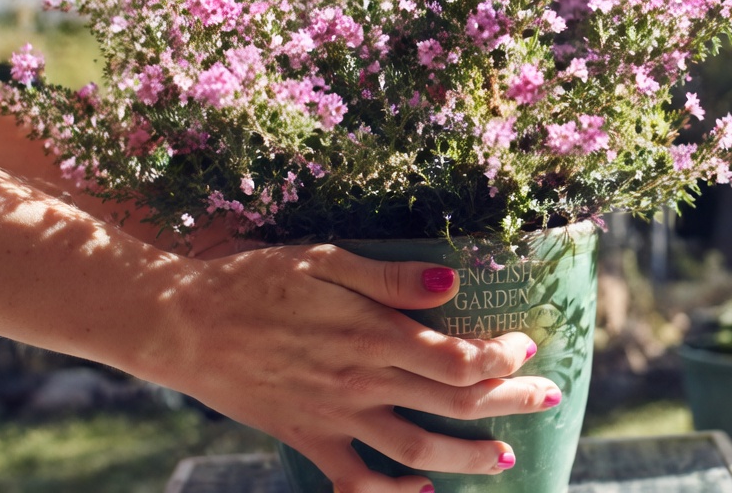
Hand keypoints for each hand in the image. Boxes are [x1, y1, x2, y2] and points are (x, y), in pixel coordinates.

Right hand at [142, 244, 558, 492]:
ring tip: (506, 459)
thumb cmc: (254, 281)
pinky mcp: (306, 437)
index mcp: (371, 333)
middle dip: (510, 402)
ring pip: (416, 448)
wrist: (182, 324)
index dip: (501, 357)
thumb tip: (453, 283)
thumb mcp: (323, 260)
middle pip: (452, 402)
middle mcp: (360, 380)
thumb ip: (390, 277)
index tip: (527, 345)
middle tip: (549, 397)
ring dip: (468, 457)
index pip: (457, 358)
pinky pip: (354, 480)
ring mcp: (334, 415)